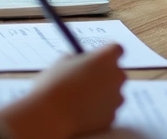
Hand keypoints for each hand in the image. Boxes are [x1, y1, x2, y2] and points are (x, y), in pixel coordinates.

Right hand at [0, 44, 125, 138]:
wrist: (49, 116)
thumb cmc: (53, 85)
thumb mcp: (61, 63)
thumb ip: (76, 60)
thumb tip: (78, 62)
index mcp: (105, 58)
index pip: (117, 49)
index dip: (107, 55)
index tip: (98, 59)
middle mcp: (116, 76)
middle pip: (117, 73)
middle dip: (105, 77)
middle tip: (87, 81)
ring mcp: (116, 98)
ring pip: (113, 94)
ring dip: (102, 95)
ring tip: (80, 100)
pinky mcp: (112, 117)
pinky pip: (107, 111)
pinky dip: (98, 111)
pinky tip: (81, 113)